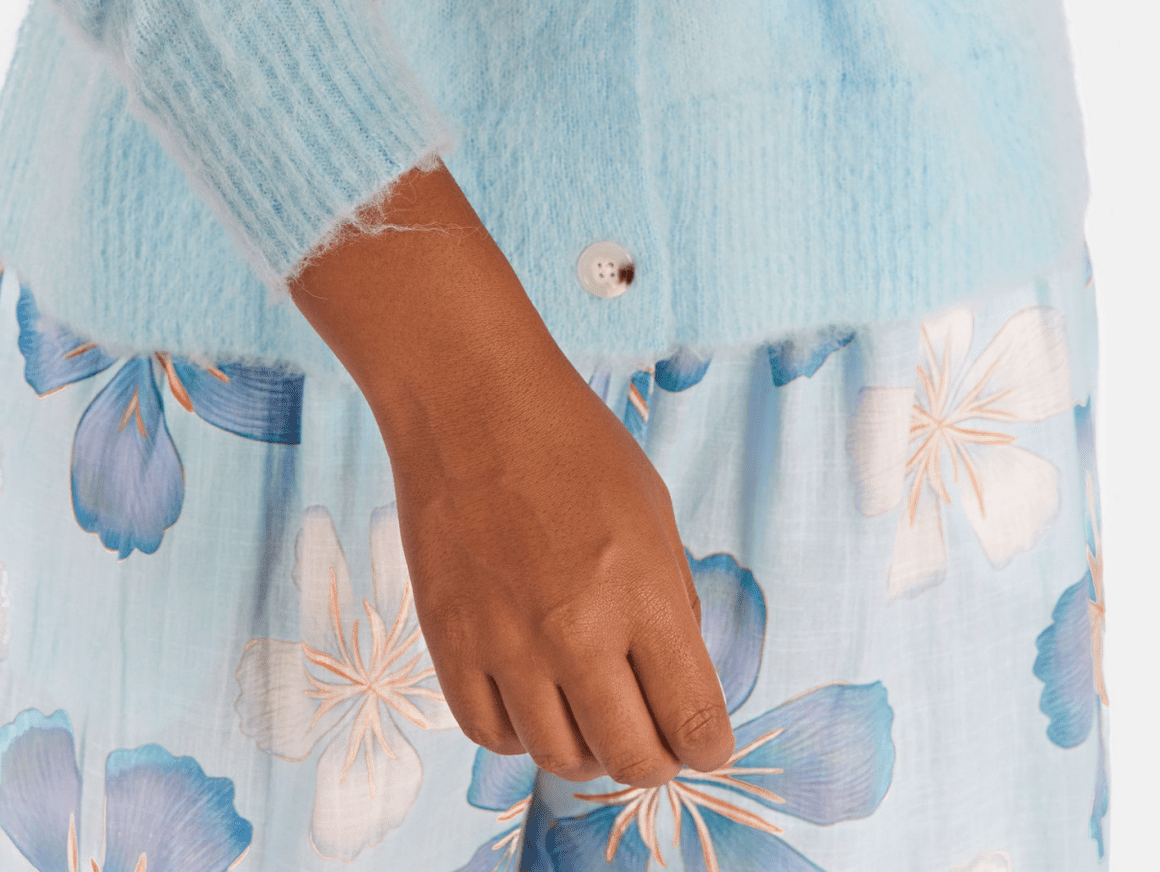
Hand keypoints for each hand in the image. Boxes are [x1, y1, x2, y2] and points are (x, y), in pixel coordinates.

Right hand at [289, 165, 733, 784]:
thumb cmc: (570, 441)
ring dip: (585, 749)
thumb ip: (672, 600)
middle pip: (632, 761)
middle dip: (654, 760)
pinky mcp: (450, 640)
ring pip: (559, 761)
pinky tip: (528, 696)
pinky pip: (489, 733)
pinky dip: (517, 732)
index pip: (696, 724)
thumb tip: (678, 683)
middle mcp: (578, 631)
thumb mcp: (652, 508)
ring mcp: (508, 642)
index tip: (703, 739)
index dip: (709, 745)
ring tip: (584, 708)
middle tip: (649, 735)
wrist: (469, 398)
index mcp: (644, 593)